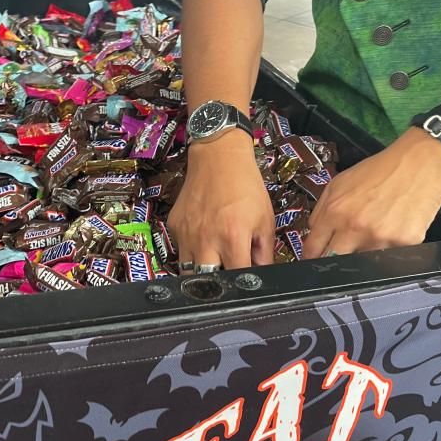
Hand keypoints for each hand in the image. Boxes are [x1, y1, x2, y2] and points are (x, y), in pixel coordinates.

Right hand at [168, 131, 276, 270]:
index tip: (247, 282)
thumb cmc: (246, 186)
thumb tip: (262, 273)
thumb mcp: (265, 219)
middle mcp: (206, 240)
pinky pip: (181, 250)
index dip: (243, 283)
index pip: (236, 277)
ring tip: (214, 261)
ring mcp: (187, 234)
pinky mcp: (175, 226)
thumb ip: (264, 252)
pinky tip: (203, 239)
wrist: (218, 157)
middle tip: (228, 274)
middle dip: (219, 283)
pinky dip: (192, 252)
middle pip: (207, 281)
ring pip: (189, 271)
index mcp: (232, 238)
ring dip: (202, 272)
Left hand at [304, 127, 440, 257]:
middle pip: (335, 261)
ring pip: (364, 261)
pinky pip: (390, 256)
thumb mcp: (339, 183)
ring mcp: (380, 237)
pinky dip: (389, 246)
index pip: (313, 249)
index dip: (311, 257)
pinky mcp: (404, 243)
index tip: (314, 260)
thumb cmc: (380, 170)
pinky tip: (395, 227)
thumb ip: (321, 212)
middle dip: (335, 258)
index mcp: (335, 212)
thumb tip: (313, 237)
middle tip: (344, 250)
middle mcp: (355, 227)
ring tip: (377, 229)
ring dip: (366, 252)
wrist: (421, 162)